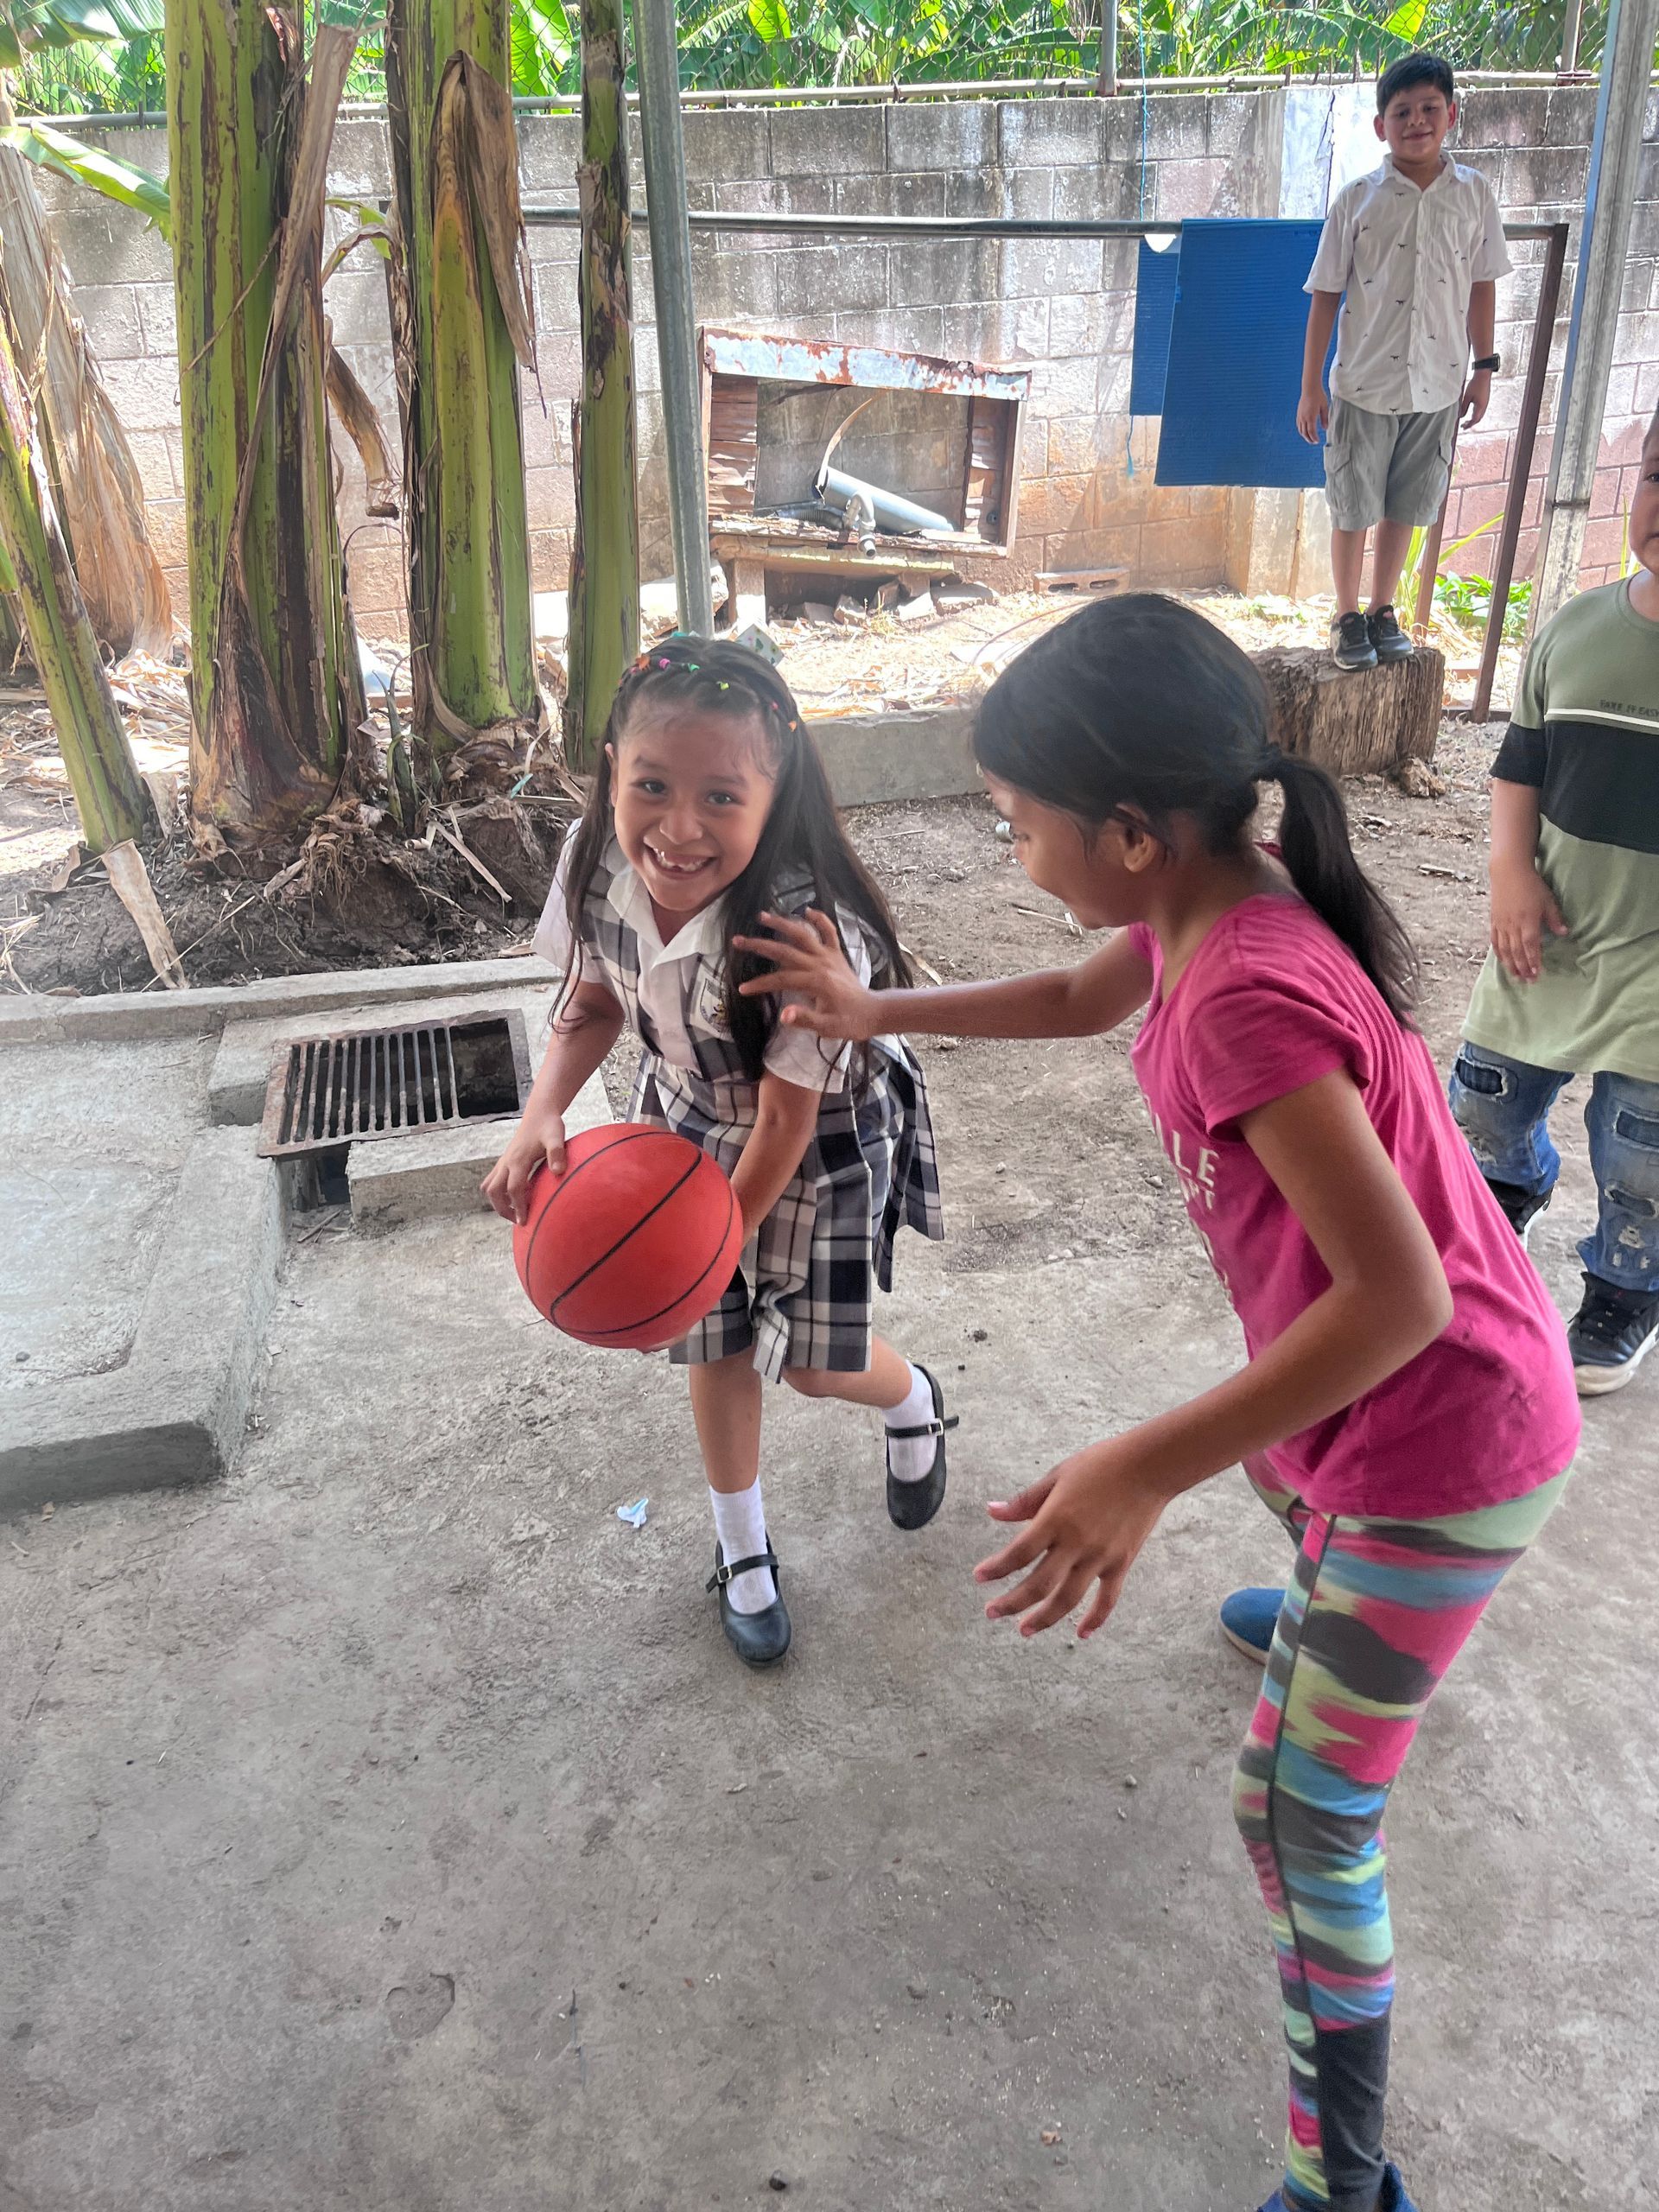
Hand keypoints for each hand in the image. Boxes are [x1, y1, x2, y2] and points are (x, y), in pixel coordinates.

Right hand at [481, 1100, 566, 1222]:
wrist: (539, 1113)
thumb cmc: (549, 1125)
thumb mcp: (556, 1136)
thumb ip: (557, 1153)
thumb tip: (559, 1171)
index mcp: (518, 1160)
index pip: (513, 1189)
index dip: (518, 1206)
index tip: (524, 1222)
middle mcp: (506, 1162)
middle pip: (494, 1191)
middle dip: (503, 1209)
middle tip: (518, 1220)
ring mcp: (503, 1161)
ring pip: (489, 1187)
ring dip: (497, 1201)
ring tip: (514, 1211)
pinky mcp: (505, 1161)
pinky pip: (493, 1180)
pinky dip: (499, 1192)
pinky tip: (516, 1196)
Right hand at [732, 908, 879, 1040]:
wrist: (873, 1012)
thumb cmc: (849, 1022)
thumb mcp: (828, 1027)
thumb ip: (806, 1019)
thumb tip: (783, 1014)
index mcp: (816, 982)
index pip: (781, 979)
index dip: (761, 984)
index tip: (742, 989)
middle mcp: (820, 963)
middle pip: (785, 950)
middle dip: (759, 945)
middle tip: (738, 940)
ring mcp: (829, 955)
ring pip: (803, 934)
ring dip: (783, 923)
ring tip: (763, 916)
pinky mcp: (837, 953)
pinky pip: (829, 931)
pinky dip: (819, 919)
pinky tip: (807, 910)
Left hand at [974, 1439, 1168, 1639]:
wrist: (1149, 1467)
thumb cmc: (1101, 1464)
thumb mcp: (1058, 1475)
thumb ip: (1026, 1500)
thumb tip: (992, 1511)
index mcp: (1056, 1519)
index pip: (1019, 1552)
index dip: (997, 1568)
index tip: (979, 1577)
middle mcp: (1076, 1543)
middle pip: (1039, 1584)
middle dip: (1012, 1602)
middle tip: (992, 1612)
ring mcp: (1100, 1557)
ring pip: (1068, 1599)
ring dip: (1044, 1618)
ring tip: (1025, 1630)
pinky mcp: (1121, 1563)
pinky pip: (1107, 1599)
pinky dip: (1095, 1619)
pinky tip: (1082, 1634)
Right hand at [1296, 386, 1329, 443]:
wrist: (1310, 387)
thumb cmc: (1318, 396)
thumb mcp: (1324, 407)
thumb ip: (1325, 418)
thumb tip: (1325, 428)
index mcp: (1311, 417)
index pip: (1311, 431)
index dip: (1314, 438)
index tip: (1317, 441)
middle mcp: (1304, 417)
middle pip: (1305, 433)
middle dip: (1309, 439)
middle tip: (1314, 442)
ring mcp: (1300, 415)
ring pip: (1300, 429)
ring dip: (1305, 435)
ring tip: (1309, 438)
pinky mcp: (1299, 413)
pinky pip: (1299, 425)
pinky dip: (1301, 430)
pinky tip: (1305, 431)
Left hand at [1460, 368, 1491, 427]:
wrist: (1483, 375)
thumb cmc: (1476, 384)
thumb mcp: (1467, 397)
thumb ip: (1463, 407)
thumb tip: (1461, 416)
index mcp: (1480, 406)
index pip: (1474, 420)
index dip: (1468, 425)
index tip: (1463, 427)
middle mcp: (1484, 406)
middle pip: (1478, 419)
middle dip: (1471, 423)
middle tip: (1464, 425)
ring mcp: (1486, 403)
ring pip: (1480, 415)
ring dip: (1474, 419)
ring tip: (1467, 421)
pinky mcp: (1485, 400)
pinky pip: (1481, 410)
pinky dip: (1476, 414)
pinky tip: (1471, 413)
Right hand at [1490, 860, 1566, 982]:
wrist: (1508, 872)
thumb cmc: (1531, 885)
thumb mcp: (1548, 901)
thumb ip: (1555, 919)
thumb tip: (1564, 934)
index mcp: (1527, 921)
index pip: (1530, 946)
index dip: (1533, 961)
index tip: (1537, 973)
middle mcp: (1513, 926)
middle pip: (1516, 952)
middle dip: (1522, 968)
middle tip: (1528, 981)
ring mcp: (1501, 924)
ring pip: (1504, 949)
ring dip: (1510, 964)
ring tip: (1515, 976)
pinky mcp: (1494, 921)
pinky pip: (1495, 941)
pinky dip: (1499, 953)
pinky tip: (1502, 960)